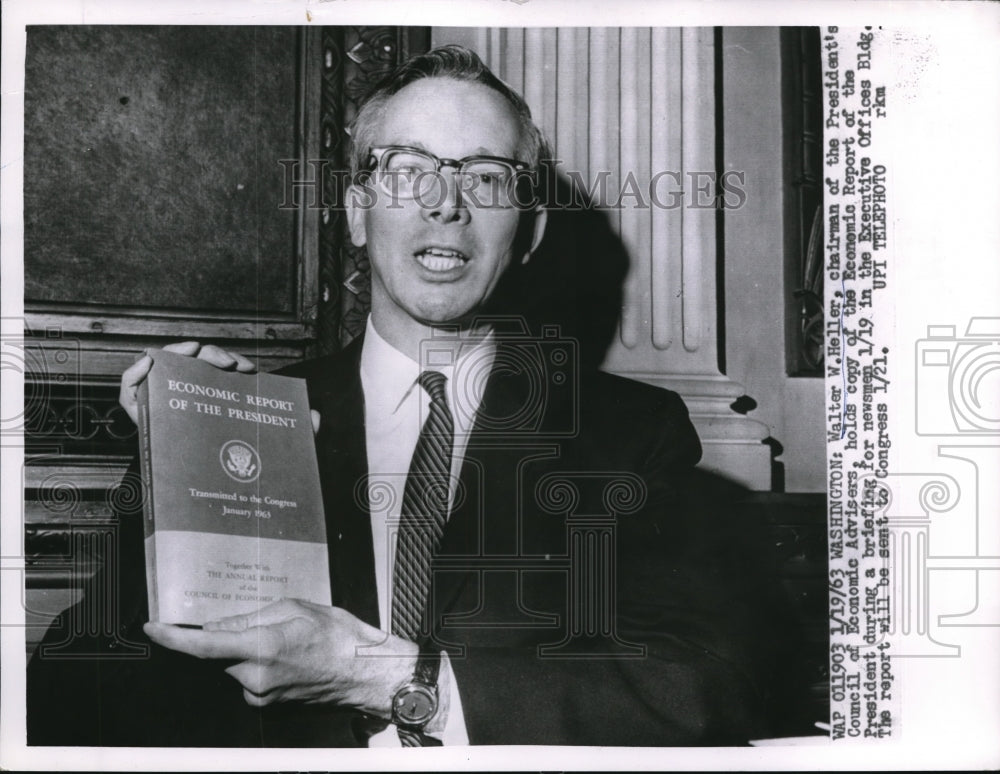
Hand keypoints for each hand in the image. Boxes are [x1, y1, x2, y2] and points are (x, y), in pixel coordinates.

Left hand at [118, 342, 256, 424]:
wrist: (168, 446)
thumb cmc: (149, 422)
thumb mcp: (132, 403)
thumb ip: (130, 381)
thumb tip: (146, 360)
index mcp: (165, 370)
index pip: (175, 353)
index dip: (184, 348)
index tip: (195, 348)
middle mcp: (186, 371)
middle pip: (202, 354)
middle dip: (216, 354)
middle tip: (228, 363)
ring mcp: (203, 379)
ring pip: (219, 361)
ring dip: (233, 359)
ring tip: (245, 367)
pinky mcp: (216, 388)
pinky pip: (230, 375)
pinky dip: (241, 371)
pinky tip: (250, 373)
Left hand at [143, 599, 416, 715]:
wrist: (365, 673)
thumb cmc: (340, 638)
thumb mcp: (296, 608)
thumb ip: (252, 617)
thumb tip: (218, 627)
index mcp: (263, 647)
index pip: (204, 646)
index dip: (173, 638)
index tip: (153, 629)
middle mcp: (256, 678)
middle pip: (219, 655)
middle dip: (229, 636)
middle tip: (262, 621)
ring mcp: (262, 696)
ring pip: (235, 666)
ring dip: (248, 649)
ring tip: (286, 638)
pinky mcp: (268, 705)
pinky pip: (249, 679)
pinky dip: (258, 663)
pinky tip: (288, 654)